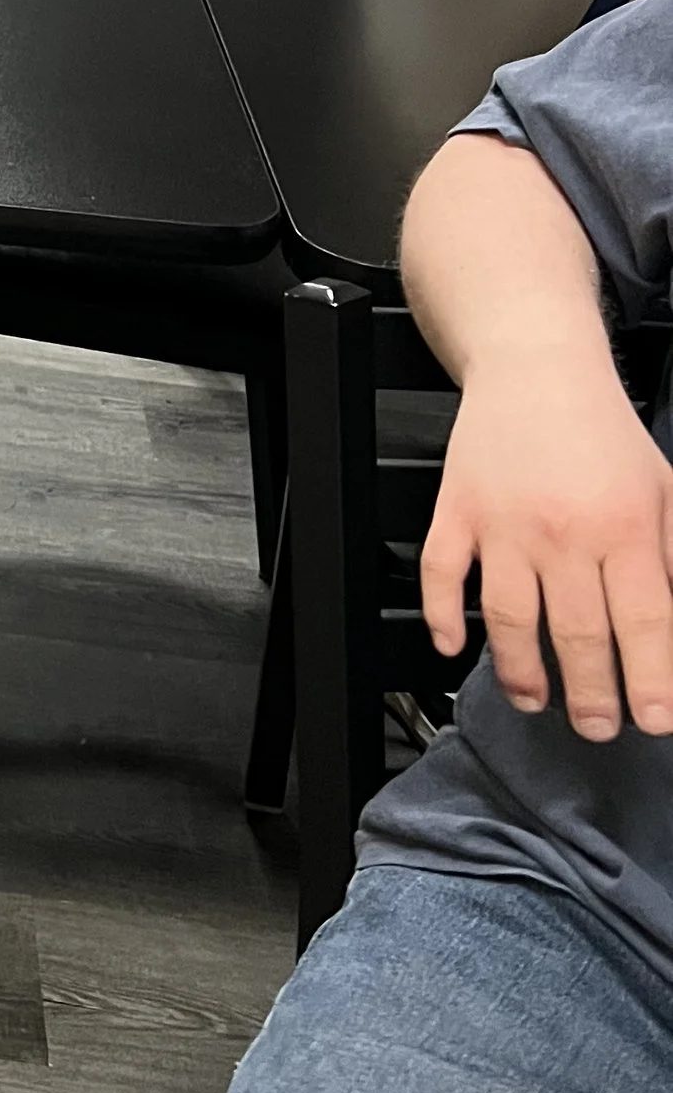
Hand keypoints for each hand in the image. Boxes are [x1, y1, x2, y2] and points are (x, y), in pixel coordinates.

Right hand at [421, 349, 672, 739]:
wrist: (536, 366)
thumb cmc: (602, 432)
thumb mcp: (665, 491)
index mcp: (624, 526)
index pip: (644, 621)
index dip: (651, 679)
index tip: (655, 719)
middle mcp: (564, 531)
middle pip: (577, 633)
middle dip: (592, 695)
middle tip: (599, 726)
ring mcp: (504, 523)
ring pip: (509, 618)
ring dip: (522, 671)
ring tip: (535, 699)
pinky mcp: (457, 509)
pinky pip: (441, 573)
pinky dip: (442, 614)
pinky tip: (453, 643)